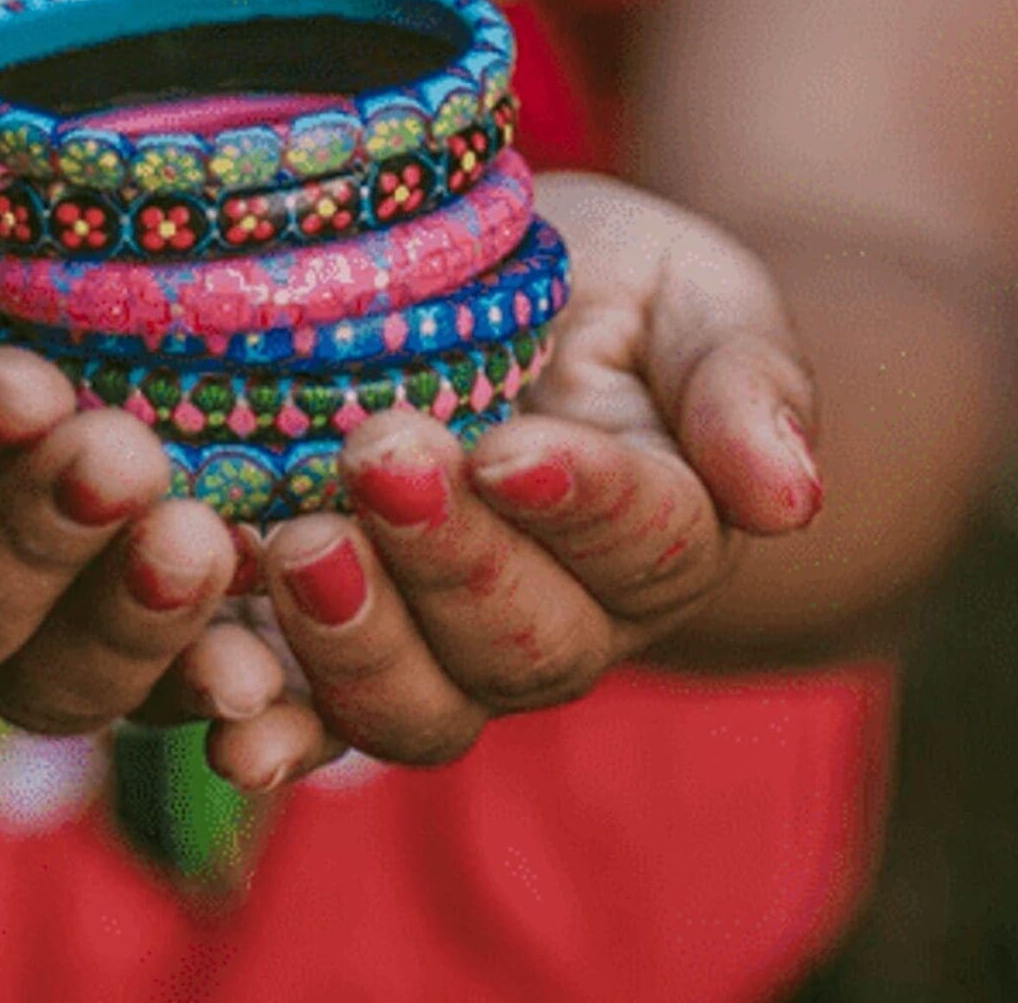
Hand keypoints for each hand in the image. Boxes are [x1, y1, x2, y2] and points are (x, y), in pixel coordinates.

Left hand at [197, 170, 821, 784]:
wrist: (522, 308)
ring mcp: (451, 653)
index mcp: (670, 532)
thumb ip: (746, 380)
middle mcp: (570, 622)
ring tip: (297, 548)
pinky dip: (271, 726)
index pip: (644, 539)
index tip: (509, 446)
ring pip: (423, 704)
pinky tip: (225, 717)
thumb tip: (791, 497)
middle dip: (448, 556)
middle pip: (525, 637)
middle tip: (377, 455)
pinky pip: (313, 720)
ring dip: (355, 643)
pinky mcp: (340, 650)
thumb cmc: (619, 289)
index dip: (576, 500)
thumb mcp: (694, 291)